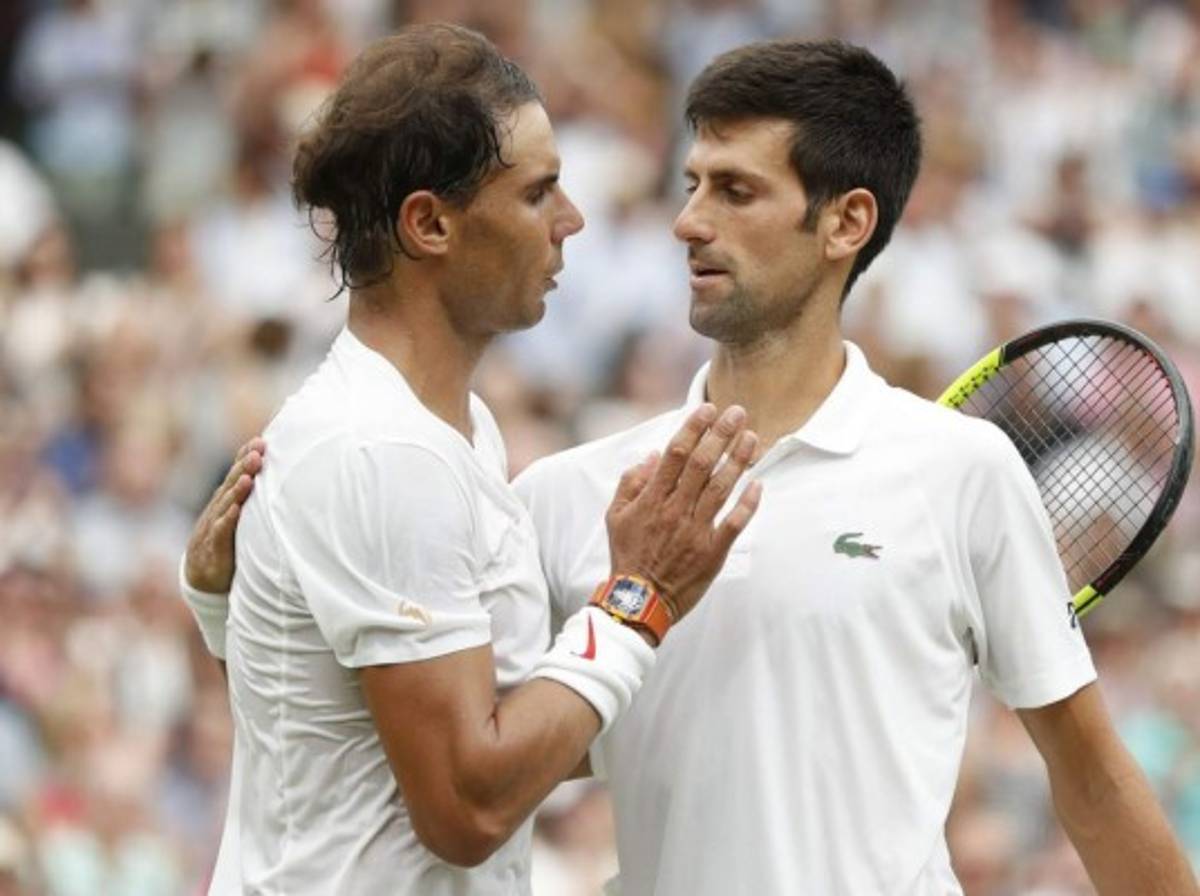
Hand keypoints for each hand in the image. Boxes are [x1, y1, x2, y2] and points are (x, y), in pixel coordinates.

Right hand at [184, 437, 264, 593]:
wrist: (202, 576)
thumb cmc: (228, 541)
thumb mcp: (240, 516)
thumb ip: (252, 497)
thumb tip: (273, 476)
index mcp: (228, 499)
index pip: (237, 473)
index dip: (246, 456)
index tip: (261, 440)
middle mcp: (220, 508)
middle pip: (232, 483)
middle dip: (245, 465)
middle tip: (258, 450)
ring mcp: (215, 526)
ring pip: (226, 504)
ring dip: (238, 489)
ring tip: (248, 476)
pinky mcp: (214, 546)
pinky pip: (221, 531)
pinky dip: (228, 519)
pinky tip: (235, 509)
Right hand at [605, 404, 760, 622]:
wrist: (639, 600)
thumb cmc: (627, 555)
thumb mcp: (616, 516)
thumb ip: (632, 482)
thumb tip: (652, 455)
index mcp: (652, 499)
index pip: (675, 454)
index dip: (693, 428)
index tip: (708, 408)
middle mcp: (675, 510)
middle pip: (702, 464)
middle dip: (721, 434)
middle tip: (738, 412)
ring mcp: (695, 531)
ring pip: (721, 488)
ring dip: (738, 460)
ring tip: (752, 437)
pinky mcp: (712, 551)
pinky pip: (734, 523)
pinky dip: (747, 504)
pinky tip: (758, 484)